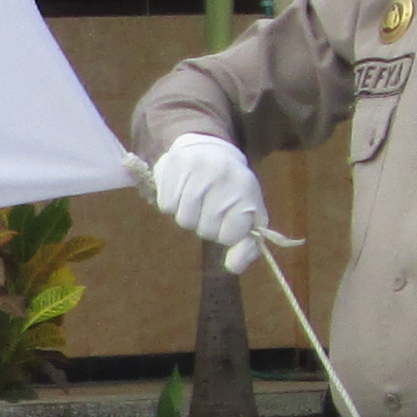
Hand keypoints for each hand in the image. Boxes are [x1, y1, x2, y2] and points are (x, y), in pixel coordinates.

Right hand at [146, 135, 268, 263]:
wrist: (209, 148)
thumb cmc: (232, 189)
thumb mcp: (249, 214)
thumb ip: (248, 245)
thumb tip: (232, 267)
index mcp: (245, 189)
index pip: (230, 235)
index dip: (226, 233)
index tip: (229, 218)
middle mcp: (221, 177)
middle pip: (205, 230)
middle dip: (206, 223)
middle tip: (210, 205)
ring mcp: (195, 170)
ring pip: (184, 220)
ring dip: (188, 215)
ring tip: (196, 198)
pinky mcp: (172, 166)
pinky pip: (166, 206)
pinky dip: (172, 203)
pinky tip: (181, 189)